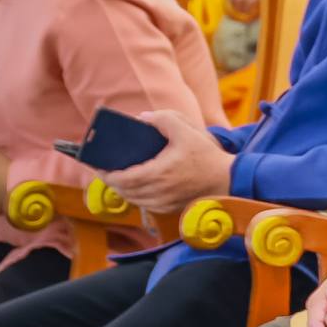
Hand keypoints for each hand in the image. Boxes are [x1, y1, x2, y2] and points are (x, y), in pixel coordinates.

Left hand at [109, 110, 232, 213]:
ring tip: (118, 175)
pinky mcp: (169, 209)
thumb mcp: (188, 131)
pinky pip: (144, 204)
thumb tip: (142, 118)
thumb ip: (164, 119)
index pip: (120, 179)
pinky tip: (137, 185)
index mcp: (157, 174)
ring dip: (123, 188)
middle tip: (104, 168)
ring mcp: (163, 203)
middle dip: (111, 180)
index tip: (96, 164)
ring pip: (132, 199)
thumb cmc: (208, 157)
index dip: (105, 173)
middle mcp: (157, 192)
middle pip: (122, 190)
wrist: (230, 180)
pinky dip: (136, 195)